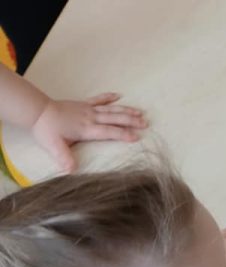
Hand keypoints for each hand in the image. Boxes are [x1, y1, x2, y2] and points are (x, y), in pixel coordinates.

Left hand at [31, 94, 147, 172]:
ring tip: (140, 112)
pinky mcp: (83, 104)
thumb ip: (64, 158)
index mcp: (86, 129)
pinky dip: (109, 97)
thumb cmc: (46, 129)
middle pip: (115, 119)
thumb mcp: (54, 146)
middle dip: (131, 121)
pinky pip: (99, 99)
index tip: (137, 137)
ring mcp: (88, 109)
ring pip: (111, 109)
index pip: (109, 132)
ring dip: (126, 110)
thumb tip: (71, 171)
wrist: (38, 111)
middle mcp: (90, 118)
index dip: (123, 134)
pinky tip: (119, 95)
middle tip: (145, 123)